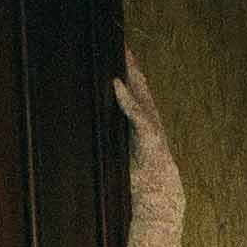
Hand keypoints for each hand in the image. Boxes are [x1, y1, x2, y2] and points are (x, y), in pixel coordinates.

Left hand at [113, 48, 183, 204]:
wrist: (159, 202)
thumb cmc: (141, 186)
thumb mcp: (123, 164)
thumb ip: (112, 149)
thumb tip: (87, 144)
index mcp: (144, 129)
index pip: (138, 98)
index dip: (130, 79)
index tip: (121, 58)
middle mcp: (151, 125)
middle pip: (141, 91)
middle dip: (132, 68)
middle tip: (122, 44)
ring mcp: (152, 130)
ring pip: (142, 96)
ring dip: (132, 75)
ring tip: (124, 56)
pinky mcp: (149, 138)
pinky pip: (137, 115)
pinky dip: (126, 100)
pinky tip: (116, 84)